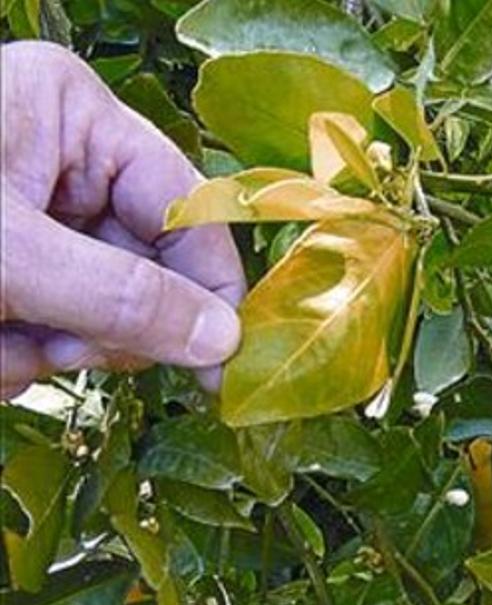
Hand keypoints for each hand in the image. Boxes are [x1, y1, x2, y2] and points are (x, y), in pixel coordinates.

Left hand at [1, 42, 245, 398]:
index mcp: (71, 113)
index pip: (184, 203)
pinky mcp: (3, 261)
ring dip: (48, 347)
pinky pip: (45, 320)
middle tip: (60, 347)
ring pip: (91, 305)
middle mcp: (58, 156)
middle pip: (141, 264)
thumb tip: (222, 341)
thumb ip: (120, 297)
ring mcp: (26, 210)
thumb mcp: (9, 254)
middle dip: (101, 324)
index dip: (208, 283)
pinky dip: (13, 350)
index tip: (224, 359)